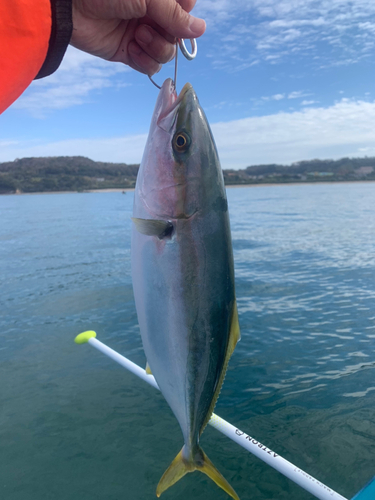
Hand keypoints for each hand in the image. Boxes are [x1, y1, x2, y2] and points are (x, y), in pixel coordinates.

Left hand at [70, 0, 205, 74]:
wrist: (71, 7)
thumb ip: (175, 14)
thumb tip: (201, 30)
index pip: (187, 9)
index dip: (185, 15)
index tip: (177, 12)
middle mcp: (152, 14)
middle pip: (178, 35)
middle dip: (168, 34)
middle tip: (148, 26)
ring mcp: (141, 33)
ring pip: (166, 52)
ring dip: (156, 48)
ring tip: (138, 36)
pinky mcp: (128, 52)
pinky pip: (150, 66)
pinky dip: (145, 61)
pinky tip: (132, 49)